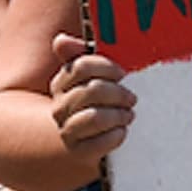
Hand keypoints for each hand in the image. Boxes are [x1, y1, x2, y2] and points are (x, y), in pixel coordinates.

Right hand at [48, 32, 134, 157]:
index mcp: (61, 83)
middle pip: (93, 90)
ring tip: (127, 115)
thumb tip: (61, 40)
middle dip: (119, 93)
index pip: (81, 66)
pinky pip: (102, 141)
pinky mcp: (79, 151)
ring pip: (96, 117)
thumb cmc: (97, 101)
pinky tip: (121, 131)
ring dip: (119, 115)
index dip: (107, 67)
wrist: (86, 138)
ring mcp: (67, 129)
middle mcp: (59, 106)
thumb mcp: (91, 77)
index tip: (122, 73)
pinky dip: (117, 135)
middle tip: (131, 98)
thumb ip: (80, 55)